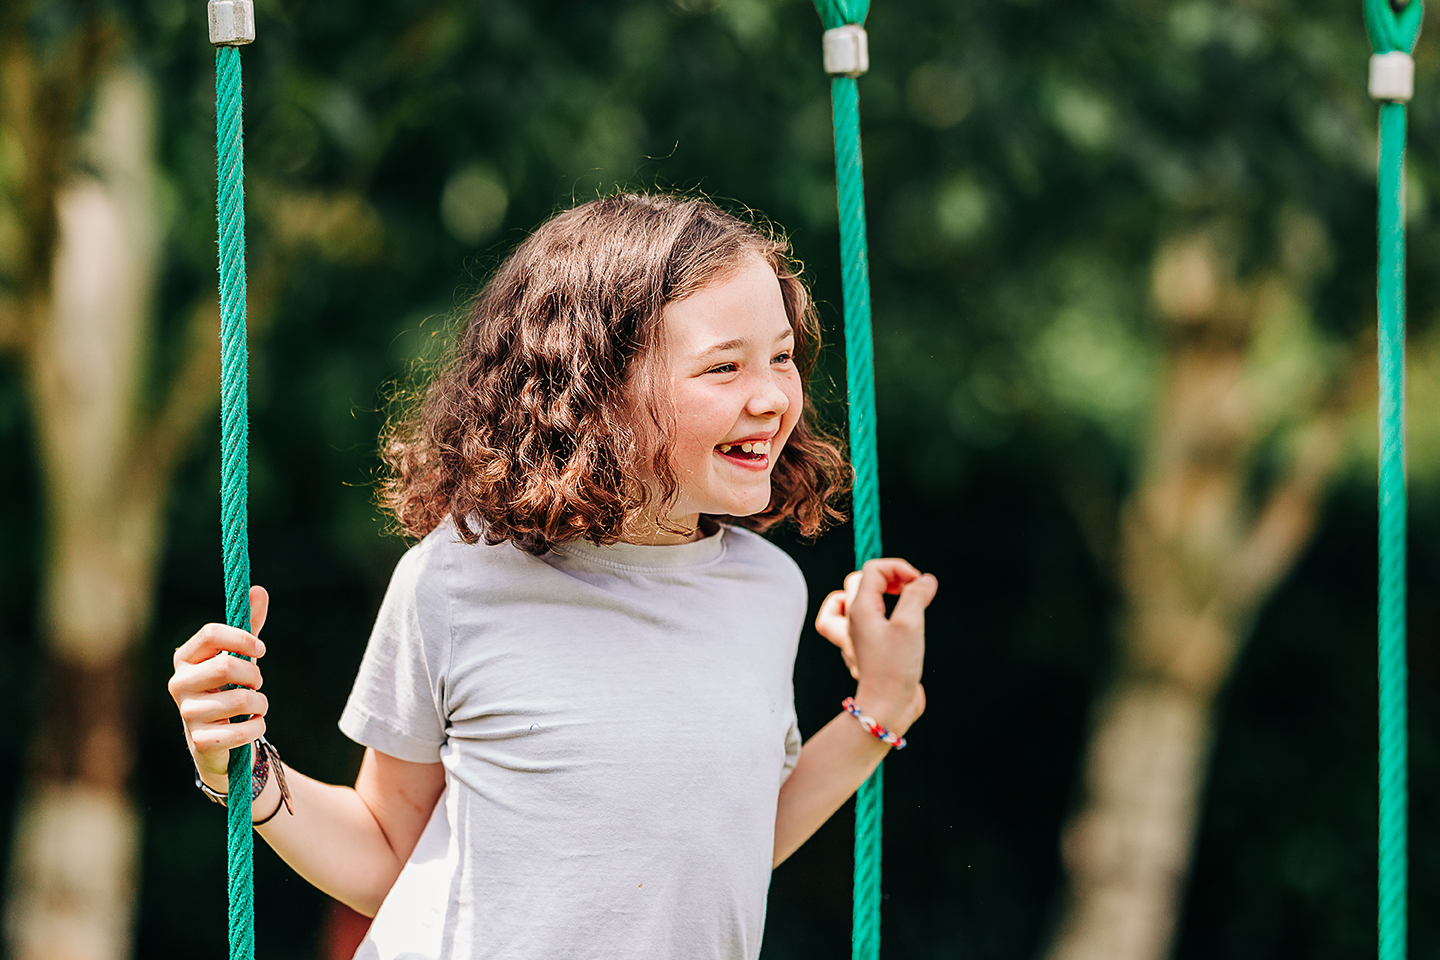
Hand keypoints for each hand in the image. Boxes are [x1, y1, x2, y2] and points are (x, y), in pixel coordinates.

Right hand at [168, 585, 269, 788]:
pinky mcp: (199, 742)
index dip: (242, 638)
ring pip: (240, 699)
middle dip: (254, 675)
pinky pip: (241, 730)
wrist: (216, 741)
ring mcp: (186, 714)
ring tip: (257, 706)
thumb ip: (248, 626)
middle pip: (226, 666)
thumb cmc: (227, 689)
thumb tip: (259, 590)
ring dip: (261, 703)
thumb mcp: (238, 656)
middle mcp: (179, 684)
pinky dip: (257, 727)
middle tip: (257, 683)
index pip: (210, 633)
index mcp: (185, 658)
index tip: (260, 649)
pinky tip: (253, 726)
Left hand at [816, 559, 936, 732]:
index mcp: (860, 608)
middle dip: (889, 577)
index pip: (874, 569)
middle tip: (911, 590)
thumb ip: (916, 596)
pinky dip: (862, 617)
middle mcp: (852, 620)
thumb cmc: (894, 668)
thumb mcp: (910, 625)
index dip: (899, 568)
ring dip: (869, 593)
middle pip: (860, 581)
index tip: (919, 585)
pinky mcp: (862, 651)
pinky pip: (848, 625)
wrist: (885, 706)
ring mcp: (854, 636)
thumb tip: (925, 580)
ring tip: (890, 599)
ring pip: (846, 601)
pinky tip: (881, 623)